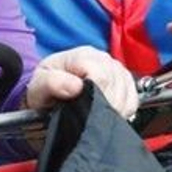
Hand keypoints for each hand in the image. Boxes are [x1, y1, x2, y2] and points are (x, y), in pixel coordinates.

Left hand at [24, 47, 139, 117]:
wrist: (50, 97)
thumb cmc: (45, 90)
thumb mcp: (38, 87)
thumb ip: (52, 83)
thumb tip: (76, 86)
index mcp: (82, 55)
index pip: (99, 73)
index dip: (95, 94)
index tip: (84, 108)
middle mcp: (102, 58)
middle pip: (115, 82)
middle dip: (104, 103)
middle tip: (89, 116)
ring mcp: (116, 69)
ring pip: (126, 91)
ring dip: (114, 108)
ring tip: (96, 116)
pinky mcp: (125, 82)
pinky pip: (133, 98)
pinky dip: (124, 109)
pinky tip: (108, 113)